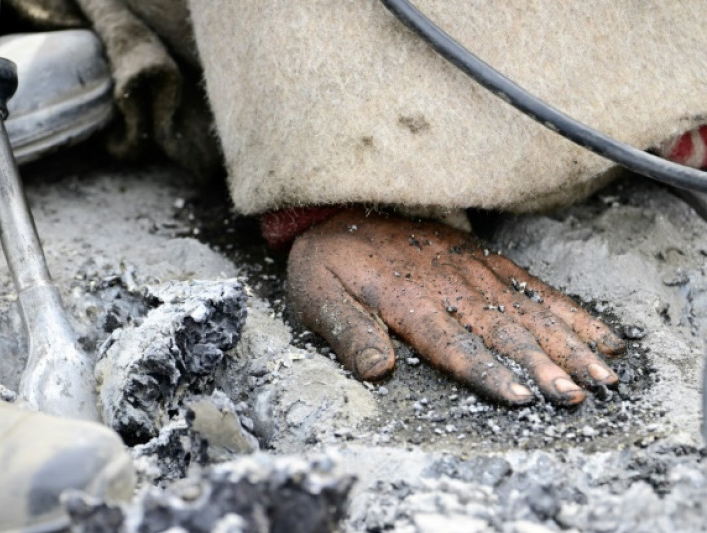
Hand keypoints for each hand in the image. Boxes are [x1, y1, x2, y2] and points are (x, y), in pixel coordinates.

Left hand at [287, 209, 624, 405]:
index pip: (453, 342)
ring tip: (603, 374)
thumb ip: (348, 332)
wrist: (340, 207)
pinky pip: (534, 287)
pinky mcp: (485, 260)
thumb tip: (377, 371)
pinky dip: (570, 312)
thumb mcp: (318, 297)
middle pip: (502, 330)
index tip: (520, 396)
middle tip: (576, 395)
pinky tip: (600, 335)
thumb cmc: (330, 262)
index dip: (487, 371)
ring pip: (528, 310)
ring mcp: (472, 269)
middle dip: (543, 364)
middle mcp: (448, 284)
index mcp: (407, 298)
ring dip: (568, 343)